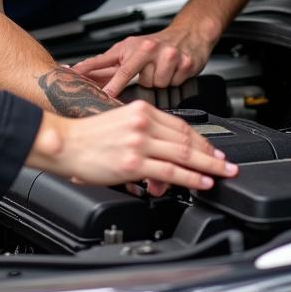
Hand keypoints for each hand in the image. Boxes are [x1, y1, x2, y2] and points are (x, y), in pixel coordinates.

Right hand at [28, 99, 236, 194]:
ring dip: (208, 166)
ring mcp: (139, 143)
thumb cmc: (85, 136)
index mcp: (139, 109)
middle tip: (226, 163)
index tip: (212, 148)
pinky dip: (191, 178)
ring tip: (222, 174)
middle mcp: (141, 123)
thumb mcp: (118, 124)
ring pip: (184, 155)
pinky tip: (202, 182)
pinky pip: (171, 172)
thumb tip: (162, 158)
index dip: (200, 139)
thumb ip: (143, 137)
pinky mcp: (134, 163)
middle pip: (186, 139)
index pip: (179, 124)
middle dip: (211, 153)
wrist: (64, 143)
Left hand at [71, 21, 214, 96]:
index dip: (88, 68)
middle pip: (130, 75)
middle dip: (126, 84)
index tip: (74, 75)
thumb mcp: (131, 51)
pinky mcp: (183, 62)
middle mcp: (146, 48)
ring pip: (154, 83)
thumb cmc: (156, 45)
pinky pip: (172, 83)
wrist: (189, 34)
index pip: (105, 60)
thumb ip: (110, 67)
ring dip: (158, 82)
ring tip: (161, 71)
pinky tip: (174, 71)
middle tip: (122, 88)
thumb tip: (88, 78)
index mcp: (129, 46)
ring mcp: (165, 54)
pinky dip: (173, 81)